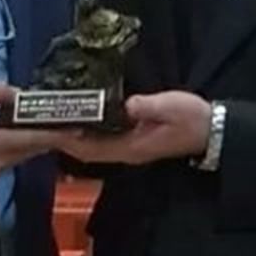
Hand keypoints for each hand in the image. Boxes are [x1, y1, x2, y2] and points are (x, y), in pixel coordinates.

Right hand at [0, 81, 59, 179]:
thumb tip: (22, 95)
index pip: (34, 140)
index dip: (57, 134)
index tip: (78, 128)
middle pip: (33, 149)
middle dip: (50, 135)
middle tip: (68, 120)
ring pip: (24, 155)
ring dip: (35, 141)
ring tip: (49, 122)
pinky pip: (12, 158)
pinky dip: (21, 145)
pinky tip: (23, 130)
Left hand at [56, 91, 211, 165]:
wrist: (211, 129)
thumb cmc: (191, 118)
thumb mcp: (170, 107)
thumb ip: (146, 106)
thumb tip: (125, 104)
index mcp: (131, 147)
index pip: (91, 149)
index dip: (69, 141)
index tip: (49, 129)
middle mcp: (126, 151)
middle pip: (87, 150)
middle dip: (65, 138)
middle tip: (45, 121)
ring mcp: (129, 147)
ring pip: (94, 146)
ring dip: (75, 135)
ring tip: (57, 117)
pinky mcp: (134, 140)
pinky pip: (104, 139)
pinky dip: (89, 130)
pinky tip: (82, 116)